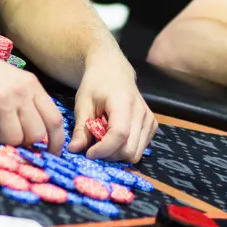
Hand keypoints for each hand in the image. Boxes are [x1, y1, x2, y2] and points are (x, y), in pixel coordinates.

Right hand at [0, 39, 65, 152]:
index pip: (54, 119)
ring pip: (13, 139)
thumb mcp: (9, 81)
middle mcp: (21, 91)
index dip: (55, 141)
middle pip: (36, 134)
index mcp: (31, 85)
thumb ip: (24, 103)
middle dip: (21, 142)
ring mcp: (2, 99)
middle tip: (4, 135)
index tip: (51, 154)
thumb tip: (34, 137)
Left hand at [67, 49, 155, 163]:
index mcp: (123, 103)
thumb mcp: (83, 103)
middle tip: (94, 147)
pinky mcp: (152, 125)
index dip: (103, 149)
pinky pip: (140, 148)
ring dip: (117, 154)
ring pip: (136, 153)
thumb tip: (74, 150)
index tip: (88, 153)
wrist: (113, 71)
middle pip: (129, 149)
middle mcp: (141, 112)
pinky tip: (115, 137)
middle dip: (109, 155)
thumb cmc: (96, 85)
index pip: (119, 134)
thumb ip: (81, 129)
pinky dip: (126, 149)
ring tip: (104, 141)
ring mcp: (149, 119)